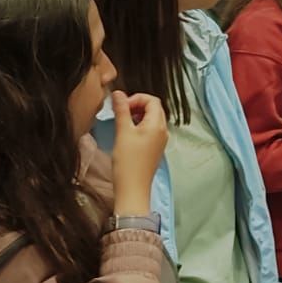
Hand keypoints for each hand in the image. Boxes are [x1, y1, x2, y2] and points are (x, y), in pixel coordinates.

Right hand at [110, 91, 167, 215]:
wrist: (133, 189)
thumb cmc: (128, 162)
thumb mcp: (123, 132)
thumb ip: (121, 110)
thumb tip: (118, 93)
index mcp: (158, 125)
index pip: (152, 100)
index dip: (136, 98)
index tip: (121, 105)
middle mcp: (163, 131)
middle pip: (154, 108)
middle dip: (137, 105)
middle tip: (121, 112)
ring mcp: (160, 141)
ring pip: (151, 119)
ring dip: (137, 115)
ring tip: (122, 122)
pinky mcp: (155, 149)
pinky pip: (150, 130)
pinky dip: (139, 126)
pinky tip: (127, 134)